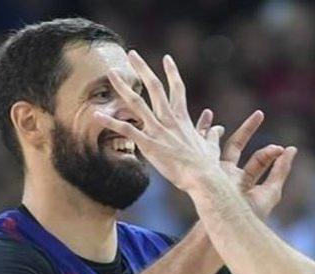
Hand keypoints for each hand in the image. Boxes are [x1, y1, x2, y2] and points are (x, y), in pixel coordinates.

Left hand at [96, 51, 225, 193]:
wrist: (203, 178)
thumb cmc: (207, 166)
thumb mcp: (211, 146)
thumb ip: (211, 134)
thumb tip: (218, 128)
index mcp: (183, 118)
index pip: (177, 89)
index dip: (172, 72)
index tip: (166, 58)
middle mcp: (169, 119)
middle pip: (154, 87)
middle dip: (142, 68)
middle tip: (131, 54)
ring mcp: (158, 130)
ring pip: (137, 102)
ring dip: (123, 87)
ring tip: (111, 73)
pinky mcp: (149, 144)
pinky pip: (126, 130)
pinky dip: (110, 122)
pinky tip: (96, 115)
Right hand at [194, 108, 294, 217]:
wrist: (228, 227)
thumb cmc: (250, 215)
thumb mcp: (270, 192)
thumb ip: (281, 170)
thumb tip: (293, 148)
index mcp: (244, 180)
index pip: (258, 160)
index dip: (270, 152)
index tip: (280, 149)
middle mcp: (228, 175)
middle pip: (237, 146)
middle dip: (248, 130)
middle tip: (259, 113)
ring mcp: (214, 173)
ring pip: (215, 145)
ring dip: (213, 129)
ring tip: (210, 113)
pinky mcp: (205, 171)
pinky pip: (202, 148)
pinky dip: (201, 133)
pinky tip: (204, 118)